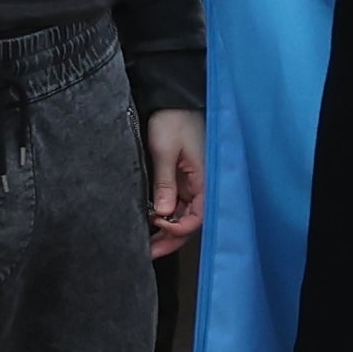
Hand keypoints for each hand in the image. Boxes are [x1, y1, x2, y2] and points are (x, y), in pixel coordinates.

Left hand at [142, 106, 204, 253]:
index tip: (158, 226)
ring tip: (147, 245)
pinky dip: (167, 216)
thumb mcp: (166, 150)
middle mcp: (202, 185)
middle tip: (149, 253)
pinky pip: (179, 204)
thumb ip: (165, 182)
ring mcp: (193, 183)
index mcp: (205, 178)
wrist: (172, 98)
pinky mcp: (184, 179)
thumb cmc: (172, 119)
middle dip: (171, 238)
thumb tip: (163, 214)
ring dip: (168, 230)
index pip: (198, 216)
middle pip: (191, 221)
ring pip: (184, 216)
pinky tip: (153, 224)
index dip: (179, 227)